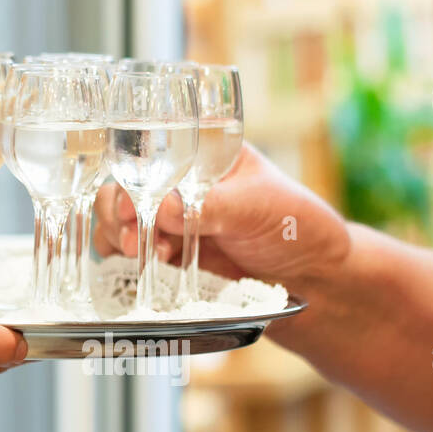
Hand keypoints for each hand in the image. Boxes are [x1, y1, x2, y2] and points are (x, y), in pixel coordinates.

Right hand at [93, 143, 351, 290]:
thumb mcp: (257, 207)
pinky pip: (130, 254)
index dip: (131, 170)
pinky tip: (138, 268)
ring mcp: (170, 221)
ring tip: (136, 254)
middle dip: (119, 210)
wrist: (314, 281)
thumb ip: (210, 207)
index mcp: (202, 154)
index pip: (150, 149)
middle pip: (124, 186)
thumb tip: (161, 209)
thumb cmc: (296, 227)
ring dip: (118, 235)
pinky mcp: (169, 256)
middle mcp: (178, 185)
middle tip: (131, 237)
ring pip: (119, 220)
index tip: (133, 201)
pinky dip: (123, 261)